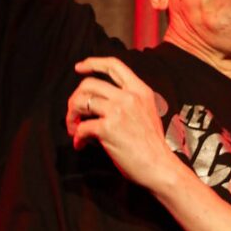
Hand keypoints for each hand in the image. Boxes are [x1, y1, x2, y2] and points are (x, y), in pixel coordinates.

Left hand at [65, 57, 174, 188]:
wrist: (159, 166)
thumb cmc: (152, 146)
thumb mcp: (148, 112)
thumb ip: (130, 101)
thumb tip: (102, 103)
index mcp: (140, 90)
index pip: (114, 65)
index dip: (93, 63)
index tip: (79, 68)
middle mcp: (129, 96)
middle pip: (90, 83)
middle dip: (75, 97)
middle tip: (73, 112)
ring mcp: (118, 111)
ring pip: (81, 101)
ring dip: (71, 115)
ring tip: (74, 128)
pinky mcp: (107, 128)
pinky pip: (82, 127)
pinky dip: (77, 137)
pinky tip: (80, 144)